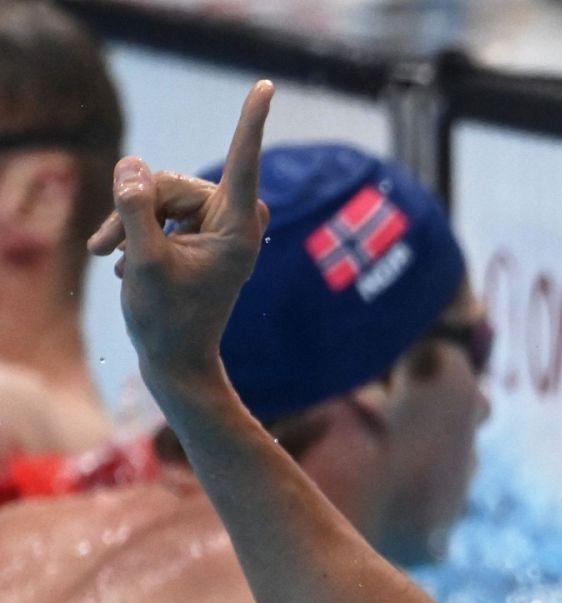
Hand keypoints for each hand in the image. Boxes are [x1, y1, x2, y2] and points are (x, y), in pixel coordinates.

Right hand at [88, 81, 273, 392]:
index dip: (250, 122)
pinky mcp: (205, 236)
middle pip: (176, 183)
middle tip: (103, 246)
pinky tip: (125, 265)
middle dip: (137, 208)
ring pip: (164, 198)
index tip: (266, 86)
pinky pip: (166, 214)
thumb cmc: (166, 320)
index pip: (242, 162)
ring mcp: (220, 230)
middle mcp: (235, 224)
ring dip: (131, 225)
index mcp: (236, 228)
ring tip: (109, 258)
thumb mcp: (142, 262)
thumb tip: (134, 164)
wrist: (177, 363)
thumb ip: (136, 210)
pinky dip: (141, 235)